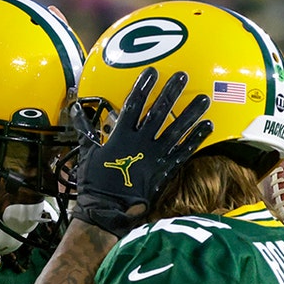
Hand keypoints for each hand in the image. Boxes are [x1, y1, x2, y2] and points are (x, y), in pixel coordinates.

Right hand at [72, 67, 212, 236]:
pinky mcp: (164, 170)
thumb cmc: (94, 183)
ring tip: (204, 98)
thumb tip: (76, 109)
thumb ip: (85, 130)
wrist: (107, 211)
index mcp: (121, 136)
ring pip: (177, 129)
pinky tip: (207, 126)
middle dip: (171, 91)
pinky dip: (196, 139)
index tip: (152, 72)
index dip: (143, 86)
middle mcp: (141, 142)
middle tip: (183, 75)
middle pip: (159, 111)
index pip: (134, 104)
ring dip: (191, 112)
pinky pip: (184, 152)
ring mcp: (155, 156)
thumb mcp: (86, 154)